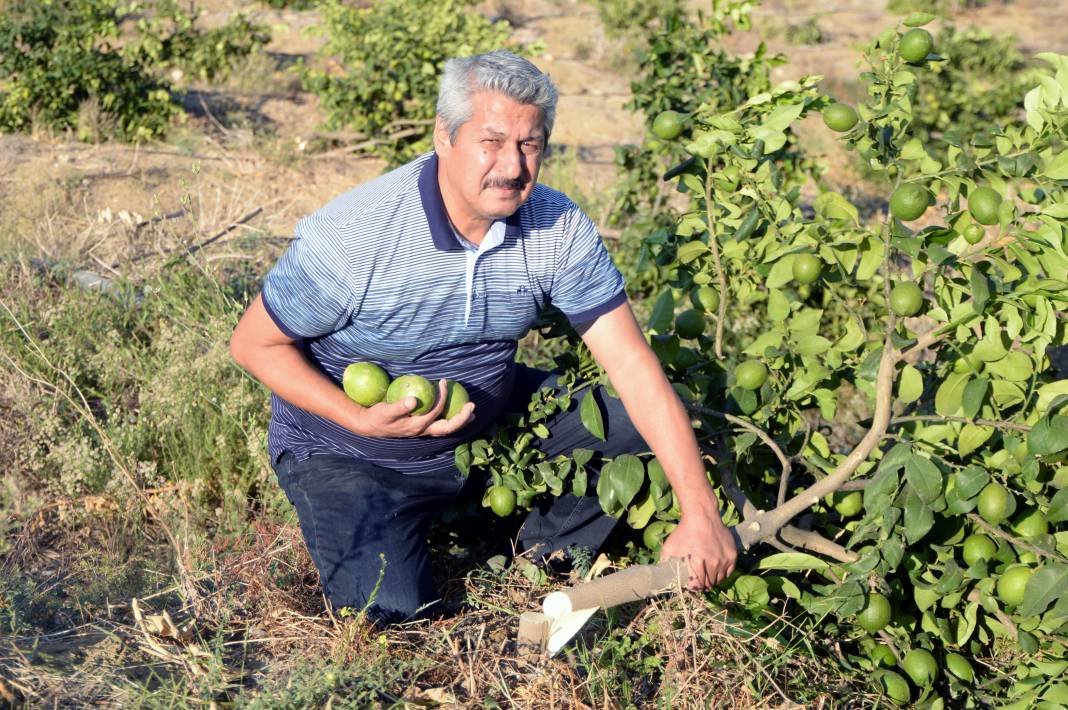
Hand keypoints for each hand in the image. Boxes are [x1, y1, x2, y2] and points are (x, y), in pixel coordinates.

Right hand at [353, 379, 474, 437]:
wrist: (370, 426)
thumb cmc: (378, 417)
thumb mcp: (386, 412)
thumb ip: (399, 407)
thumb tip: (413, 401)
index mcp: (417, 426)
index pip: (436, 411)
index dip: (442, 397)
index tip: (442, 381)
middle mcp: (423, 430)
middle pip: (448, 427)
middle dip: (462, 418)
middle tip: (472, 405)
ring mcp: (423, 430)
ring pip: (446, 428)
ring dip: (460, 421)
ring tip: (471, 413)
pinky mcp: (421, 427)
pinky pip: (441, 425)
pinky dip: (451, 419)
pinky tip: (455, 411)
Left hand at [660, 511, 736, 590]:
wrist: (702, 516)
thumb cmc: (685, 531)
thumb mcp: (671, 546)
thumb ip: (665, 560)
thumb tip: (661, 572)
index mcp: (698, 562)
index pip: (699, 583)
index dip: (695, 587)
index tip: (692, 586)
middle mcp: (714, 562)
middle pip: (710, 583)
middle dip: (704, 585)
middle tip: (700, 584)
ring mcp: (724, 559)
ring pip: (720, 579)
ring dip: (714, 580)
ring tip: (708, 578)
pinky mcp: (732, 555)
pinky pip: (729, 572)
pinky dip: (723, 574)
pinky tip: (716, 572)